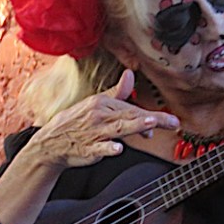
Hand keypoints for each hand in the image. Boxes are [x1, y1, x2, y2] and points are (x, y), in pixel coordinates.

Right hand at [22, 70, 179, 171]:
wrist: (52, 142)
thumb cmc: (75, 122)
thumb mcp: (94, 103)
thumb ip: (116, 91)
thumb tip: (130, 74)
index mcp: (102, 103)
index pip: (131, 107)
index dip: (150, 115)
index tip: (169, 121)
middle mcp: (99, 116)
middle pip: (130, 116)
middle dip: (152, 120)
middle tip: (172, 122)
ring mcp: (94, 133)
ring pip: (118, 129)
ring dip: (134, 126)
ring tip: (149, 124)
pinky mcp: (88, 149)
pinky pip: (99, 148)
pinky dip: (108, 148)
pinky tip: (118, 148)